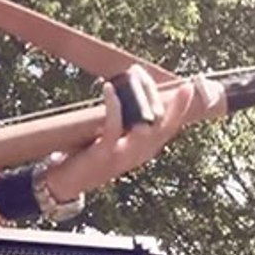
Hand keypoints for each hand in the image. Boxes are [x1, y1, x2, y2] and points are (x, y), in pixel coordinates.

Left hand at [44, 65, 193, 201]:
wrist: (66, 184)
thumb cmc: (89, 157)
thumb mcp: (113, 140)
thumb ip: (125, 125)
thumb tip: (131, 94)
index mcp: (146, 150)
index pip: (170, 127)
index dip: (181, 107)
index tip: (188, 86)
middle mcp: (140, 154)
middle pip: (159, 122)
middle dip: (153, 92)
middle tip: (140, 70)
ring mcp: (124, 156)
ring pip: (145, 124)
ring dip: (140, 96)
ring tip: (132, 75)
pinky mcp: (105, 155)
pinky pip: (115, 127)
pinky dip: (114, 105)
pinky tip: (109, 88)